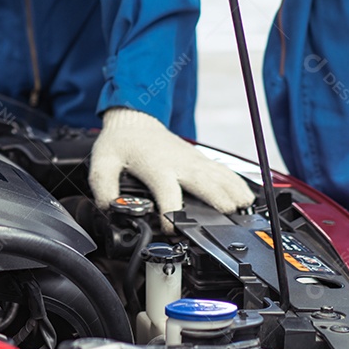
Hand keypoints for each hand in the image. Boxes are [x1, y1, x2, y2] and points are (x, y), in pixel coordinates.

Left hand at [89, 108, 254, 230]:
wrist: (134, 119)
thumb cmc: (121, 142)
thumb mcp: (103, 163)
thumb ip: (103, 187)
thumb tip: (108, 208)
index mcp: (157, 168)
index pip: (170, 196)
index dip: (172, 216)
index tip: (172, 229)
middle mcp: (180, 165)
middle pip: (208, 187)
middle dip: (218, 207)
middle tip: (225, 224)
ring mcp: (194, 161)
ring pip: (222, 179)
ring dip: (233, 197)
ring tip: (243, 214)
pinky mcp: (200, 159)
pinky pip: (225, 173)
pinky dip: (237, 185)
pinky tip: (246, 199)